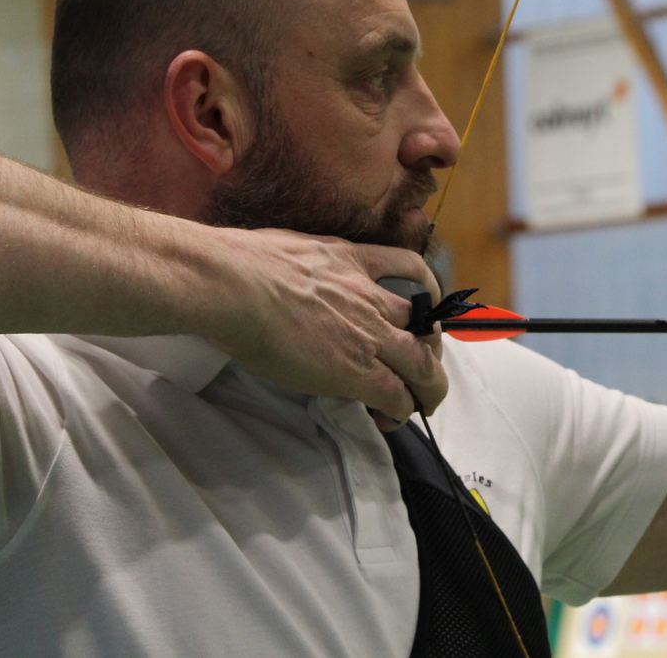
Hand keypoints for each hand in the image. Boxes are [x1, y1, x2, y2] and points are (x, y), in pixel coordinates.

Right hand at [202, 227, 447, 428]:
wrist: (235, 285)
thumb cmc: (242, 264)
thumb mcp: (290, 248)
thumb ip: (308, 266)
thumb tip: (293, 277)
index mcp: (353, 260)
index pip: (408, 266)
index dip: (426, 287)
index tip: (425, 304)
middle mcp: (368, 296)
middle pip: (424, 323)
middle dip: (432, 348)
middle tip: (423, 367)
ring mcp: (366, 333)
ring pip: (422, 363)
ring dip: (429, 386)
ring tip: (424, 403)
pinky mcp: (354, 369)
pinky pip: (393, 394)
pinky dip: (401, 409)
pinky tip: (393, 418)